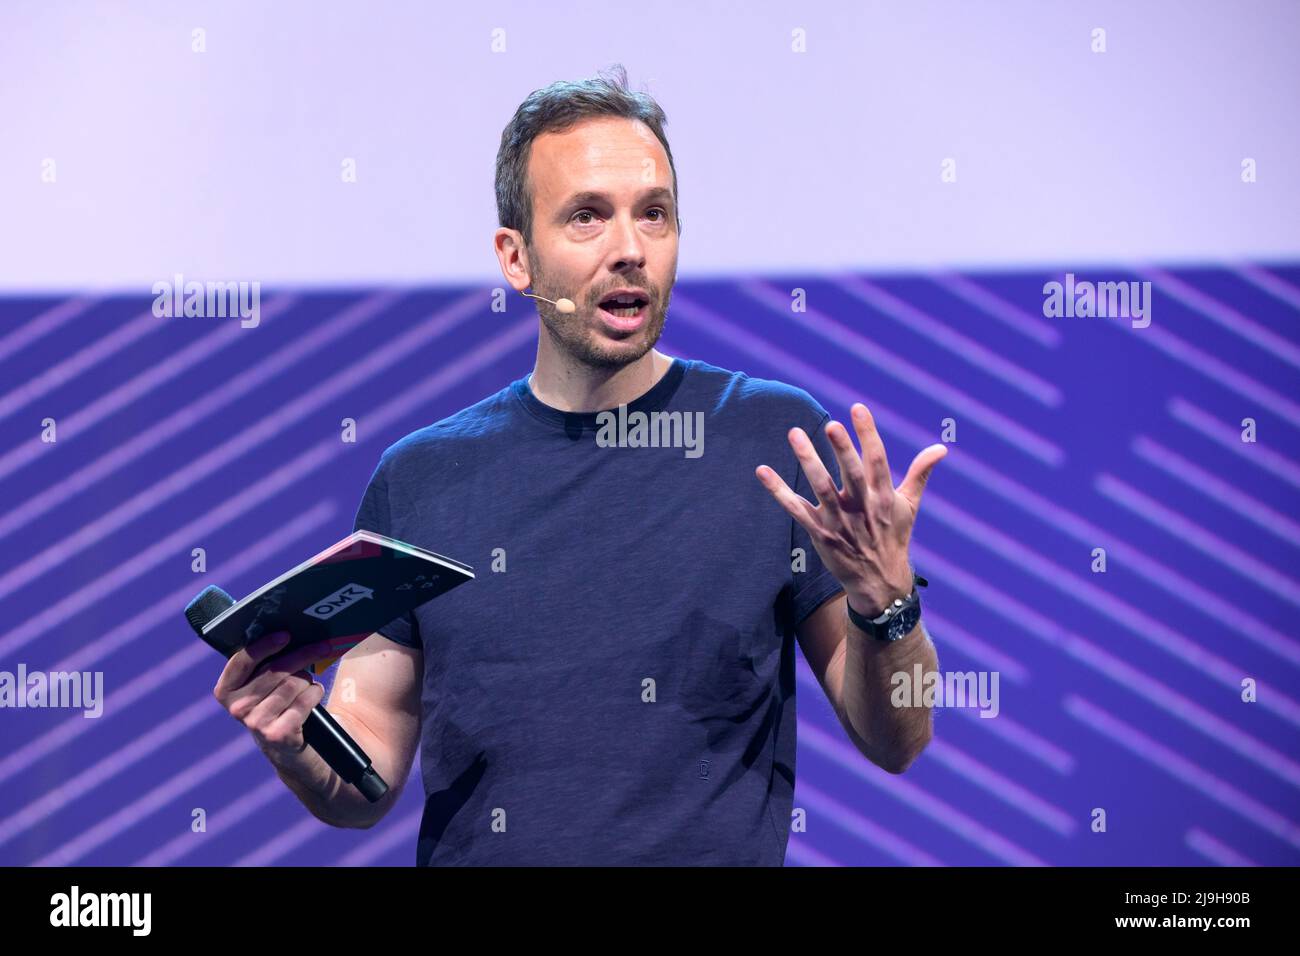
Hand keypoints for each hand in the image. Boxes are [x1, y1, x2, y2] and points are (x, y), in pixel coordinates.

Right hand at [213, 631, 332, 759]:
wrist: (287, 748)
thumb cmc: (277, 703)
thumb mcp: (262, 684)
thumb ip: (264, 661)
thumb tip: (287, 632)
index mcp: (226, 690)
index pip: (242, 661)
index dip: (264, 646)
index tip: (285, 635)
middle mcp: (237, 708)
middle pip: (276, 670)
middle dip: (303, 656)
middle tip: (322, 646)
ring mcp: (255, 723)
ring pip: (293, 684)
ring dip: (308, 679)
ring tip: (308, 683)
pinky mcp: (277, 734)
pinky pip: (305, 701)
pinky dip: (315, 694)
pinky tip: (314, 695)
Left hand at [756, 403, 945, 614]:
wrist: (879, 582)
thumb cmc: (893, 536)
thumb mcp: (909, 505)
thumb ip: (920, 473)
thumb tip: (941, 449)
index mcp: (883, 496)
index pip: (877, 460)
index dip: (868, 434)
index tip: (858, 408)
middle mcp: (861, 507)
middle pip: (851, 474)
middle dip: (842, 450)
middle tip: (830, 425)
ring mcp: (839, 520)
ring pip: (821, 487)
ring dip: (807, 461)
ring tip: (794, 434)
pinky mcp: (819, 532)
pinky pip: (796, 509)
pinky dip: (778, 491)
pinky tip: (762, 471)